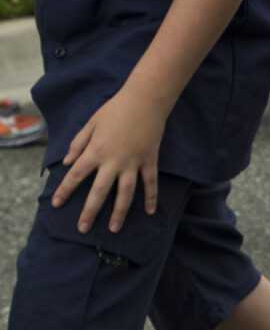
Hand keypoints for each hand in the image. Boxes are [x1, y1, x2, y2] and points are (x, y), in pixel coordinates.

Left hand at [53, 91, 165, 232]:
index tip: (56, 203)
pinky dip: (151, 197)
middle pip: (99, 192)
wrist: (146, 100)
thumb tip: (66, 163)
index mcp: (96, 151)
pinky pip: (151, 182)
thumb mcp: (91, 123)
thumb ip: (77, 144)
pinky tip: (150, 211)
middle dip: (90, 212)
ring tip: (114, 228)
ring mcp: (133, 162)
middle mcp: (113, 161)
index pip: (76, 175)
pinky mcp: (149, 160)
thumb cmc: (115, 109)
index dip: (64, 190)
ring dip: (120, 212)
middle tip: (82, 229)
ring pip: (126, 193)